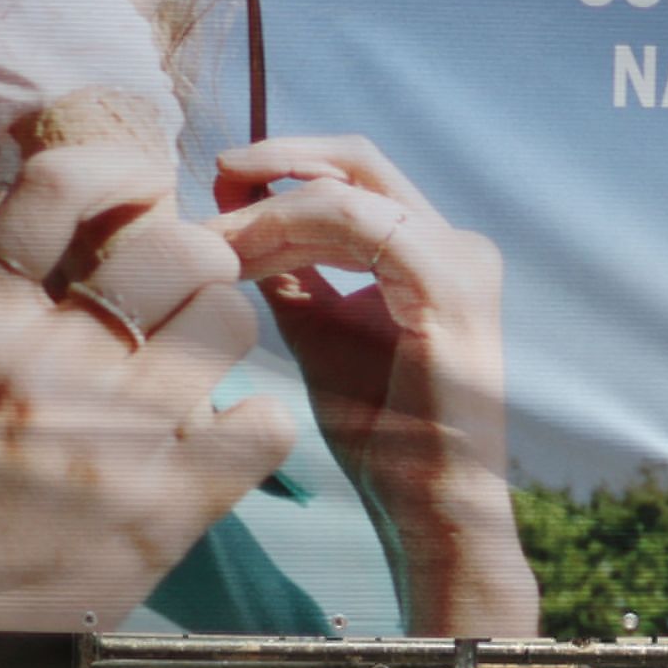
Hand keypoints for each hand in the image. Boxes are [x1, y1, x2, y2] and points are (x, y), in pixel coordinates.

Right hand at [0, 142, 290, 631]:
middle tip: (177, 294)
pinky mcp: (167, 505)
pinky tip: (223, 436)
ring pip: (233, 318)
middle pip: (176, 245)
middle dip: (190, 258)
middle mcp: (47, 364)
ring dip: (225, 331)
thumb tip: (21, 250)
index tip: (136, 194)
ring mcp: (114, 434)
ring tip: (196, 363)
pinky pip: (266, 422)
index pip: (61, 188)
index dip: (118, 174)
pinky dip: (258, 424)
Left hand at [215, 135, 535, 637]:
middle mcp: (457, 243)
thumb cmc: (383, 437)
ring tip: (210, 239)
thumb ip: (294, 276)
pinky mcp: (447, 282)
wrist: (430, 507)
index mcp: (434, 253)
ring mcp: (459, 258)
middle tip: (207, 183)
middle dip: (273, 162)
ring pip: (347, 187)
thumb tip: (237, 225)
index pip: (352, 178)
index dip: (278, 174)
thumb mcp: (321, 333)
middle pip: (356, 160)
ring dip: (267, 206)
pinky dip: (290, 229)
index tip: (210, 199)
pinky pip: (354, 224)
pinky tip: (244, 260)